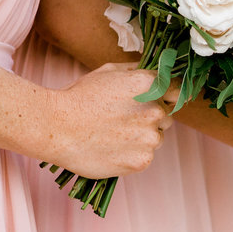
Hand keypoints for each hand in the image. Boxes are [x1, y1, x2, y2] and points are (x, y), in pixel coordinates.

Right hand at [42, 62, 170, 178]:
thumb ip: (139, 71)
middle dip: (151, 117)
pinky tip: (112, 148)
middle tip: (123, 119)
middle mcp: (155, 111)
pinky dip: (133, 154)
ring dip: (142, 136)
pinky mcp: (142, 160)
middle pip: (166, 116)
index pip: (178, 90)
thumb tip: (157, 71)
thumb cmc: (79, 97)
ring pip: (156, 137)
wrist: (54, 128)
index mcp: (151, 85)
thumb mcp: (110, 72)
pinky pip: (145, 156)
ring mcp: (150, 138)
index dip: (168, 96)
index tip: (159, 101)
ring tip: (114, 134)